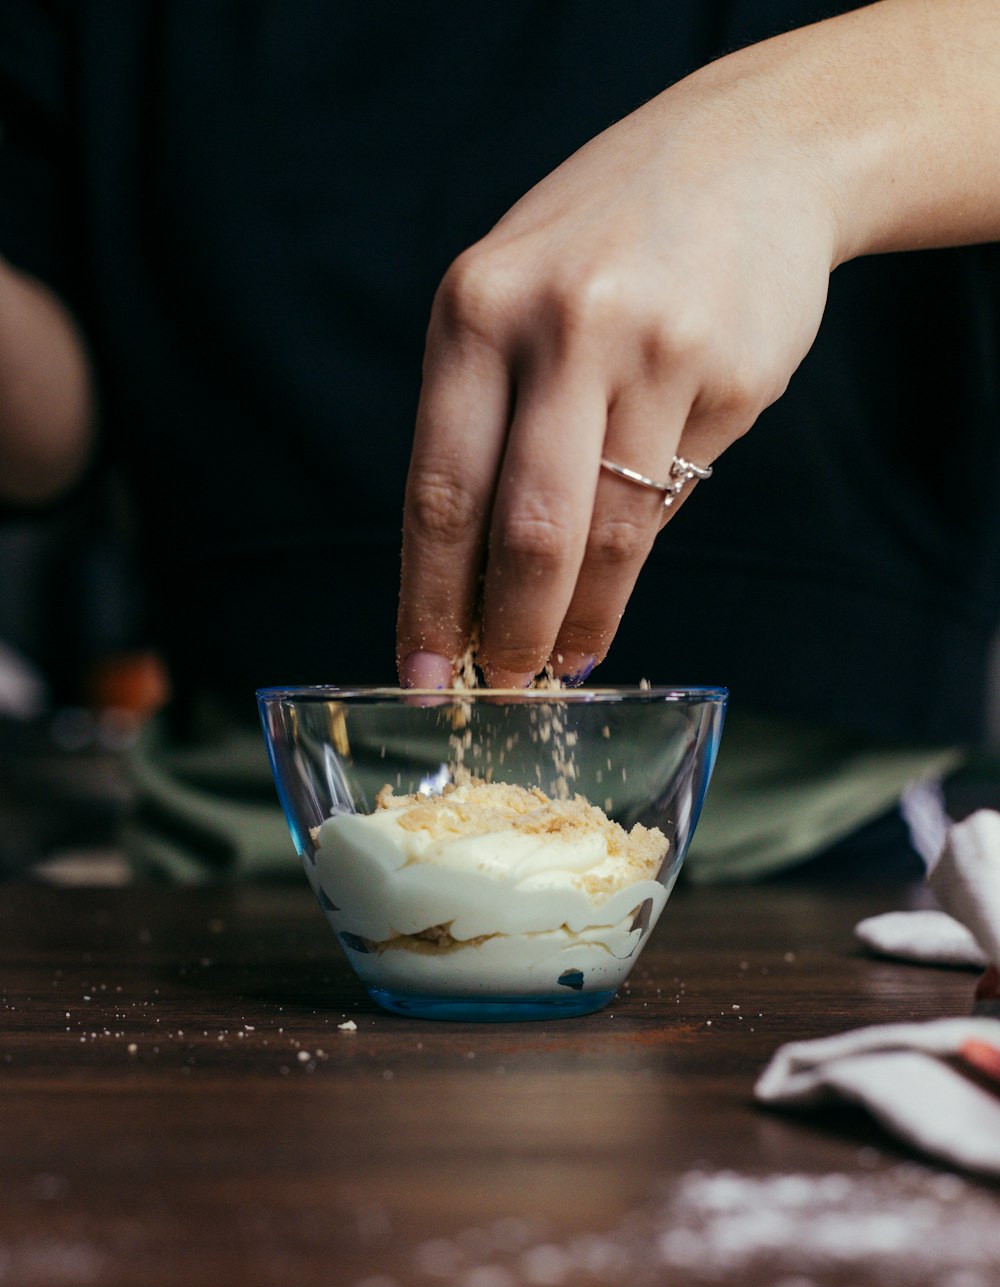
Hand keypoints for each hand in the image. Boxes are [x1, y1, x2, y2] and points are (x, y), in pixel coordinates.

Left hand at [396, 60, 839, 687]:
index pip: (440, 489)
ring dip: (584, 617)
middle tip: (502, 687)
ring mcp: (657, 349)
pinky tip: (621, 572)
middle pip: (528, 531)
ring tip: (565, 656)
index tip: (420, 671)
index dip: (430, 599)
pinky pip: (676, 498)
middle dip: (511, 632)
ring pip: (611, 533)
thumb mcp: (514, 298)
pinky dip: (641, 551)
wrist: (752, 154)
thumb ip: (489, 418)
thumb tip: (479, 582)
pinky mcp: (735, 378)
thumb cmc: (605, 245)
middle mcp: (562, 325)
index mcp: (478, 308)